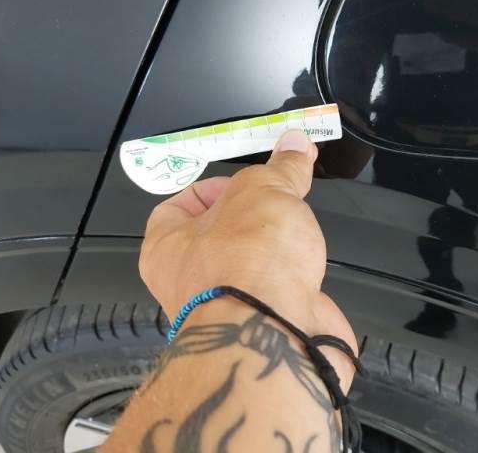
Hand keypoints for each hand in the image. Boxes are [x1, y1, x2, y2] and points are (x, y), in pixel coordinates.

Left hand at [139, 129, 356, 383]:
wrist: (278, 334)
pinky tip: (310, 264)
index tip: (240, 176)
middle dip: (250, 217)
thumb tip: (293, 142)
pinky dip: (295, 278)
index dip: (207, 187)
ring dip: (274, 250)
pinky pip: (277, 294)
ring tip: (296, 229)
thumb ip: (282, 167)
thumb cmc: (248, 263)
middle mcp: (191, 282)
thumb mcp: (266, 191)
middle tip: (276, 198)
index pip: (175, 207)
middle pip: (216, 238)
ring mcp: (230, 308)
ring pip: (249, 268)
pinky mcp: (265, 327)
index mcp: (168, 246)